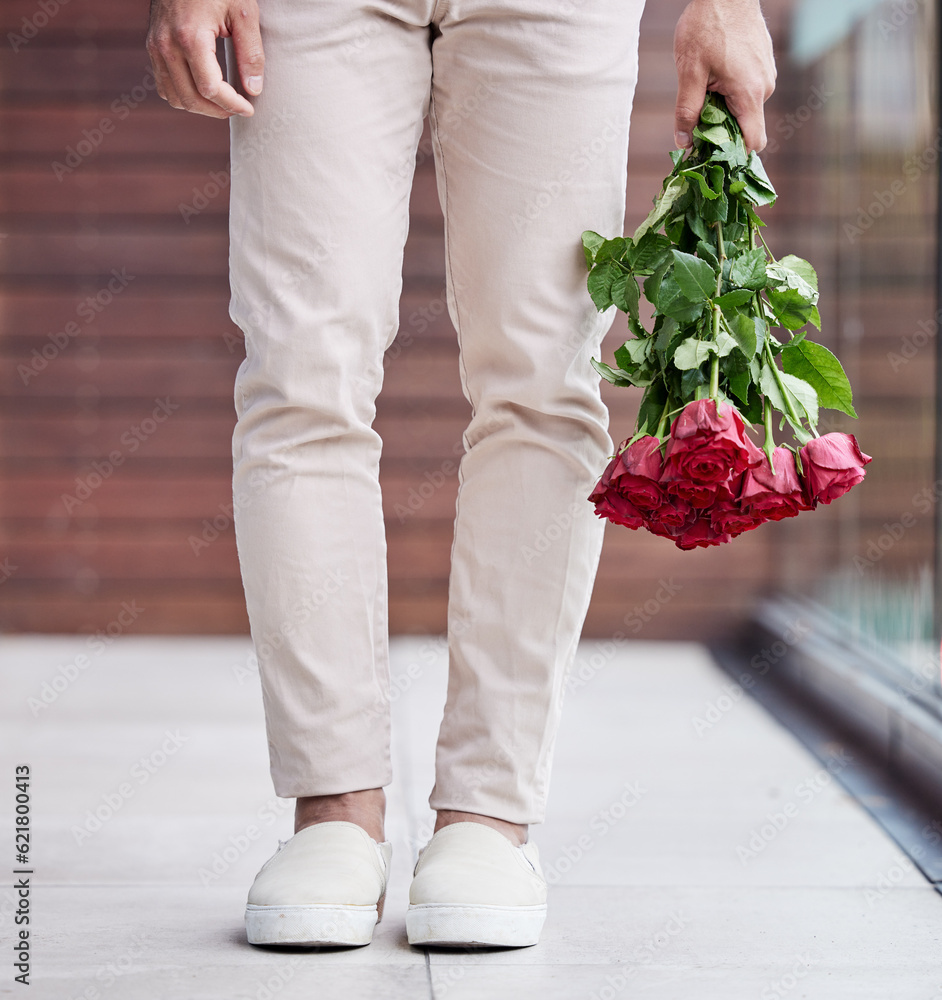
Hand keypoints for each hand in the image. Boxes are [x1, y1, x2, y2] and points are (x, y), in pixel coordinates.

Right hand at [146, 0, 263, 118]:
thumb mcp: (243, 13)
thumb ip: (251, 53)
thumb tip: (254, 90)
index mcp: (190, 37)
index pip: (211, 89)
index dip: (232, 105)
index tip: (249, 108)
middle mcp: (167, 45)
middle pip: (191, 99)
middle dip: (218, 110)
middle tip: (239, 108)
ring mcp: (156, 46)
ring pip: (175, 97)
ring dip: (201, 107)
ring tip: (223, 103)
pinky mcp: (153, 46)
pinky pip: (164, 85)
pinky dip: (183, 95)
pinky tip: (203, 92)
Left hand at [673, 0, 775, 152]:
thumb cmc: (707, 27)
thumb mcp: (689, 72)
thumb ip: (687, 111)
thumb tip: (683, 143)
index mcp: (750, 94)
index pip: (753, 142)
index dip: (733, 154)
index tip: (711, 154)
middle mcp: (765, 87)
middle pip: (745, 126)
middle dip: (721, 128)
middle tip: (697, 118)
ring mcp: (766, 74)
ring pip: (745, 107)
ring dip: (724, 107)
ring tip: (705, 86)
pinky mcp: (763, 64)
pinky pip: (747, 90)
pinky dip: (730, 92)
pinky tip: (715, 75)